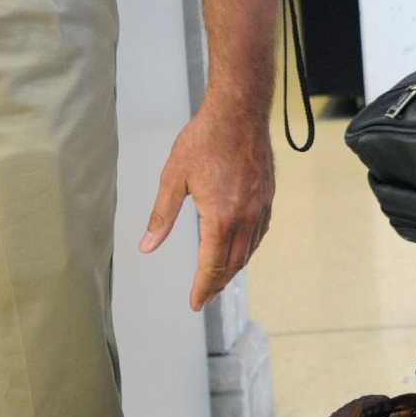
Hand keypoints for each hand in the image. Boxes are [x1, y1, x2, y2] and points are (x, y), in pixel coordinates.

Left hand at [141, 102, 275, 311]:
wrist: (240, 113)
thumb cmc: (204, 141)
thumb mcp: (174, 178)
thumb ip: (162, 217)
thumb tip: (147, 247)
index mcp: (221, 217)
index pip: (212, 265)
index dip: (202, 287)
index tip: (194, 303)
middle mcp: (246, 217)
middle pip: (233, 263)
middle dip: (217, 283)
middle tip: (204, 297)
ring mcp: (260, 207)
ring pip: (249, 250)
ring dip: (233, 268)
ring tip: (219, 278)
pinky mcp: (268, 196)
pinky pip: (260, 232)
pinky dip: (248, 248)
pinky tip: (240, 248)